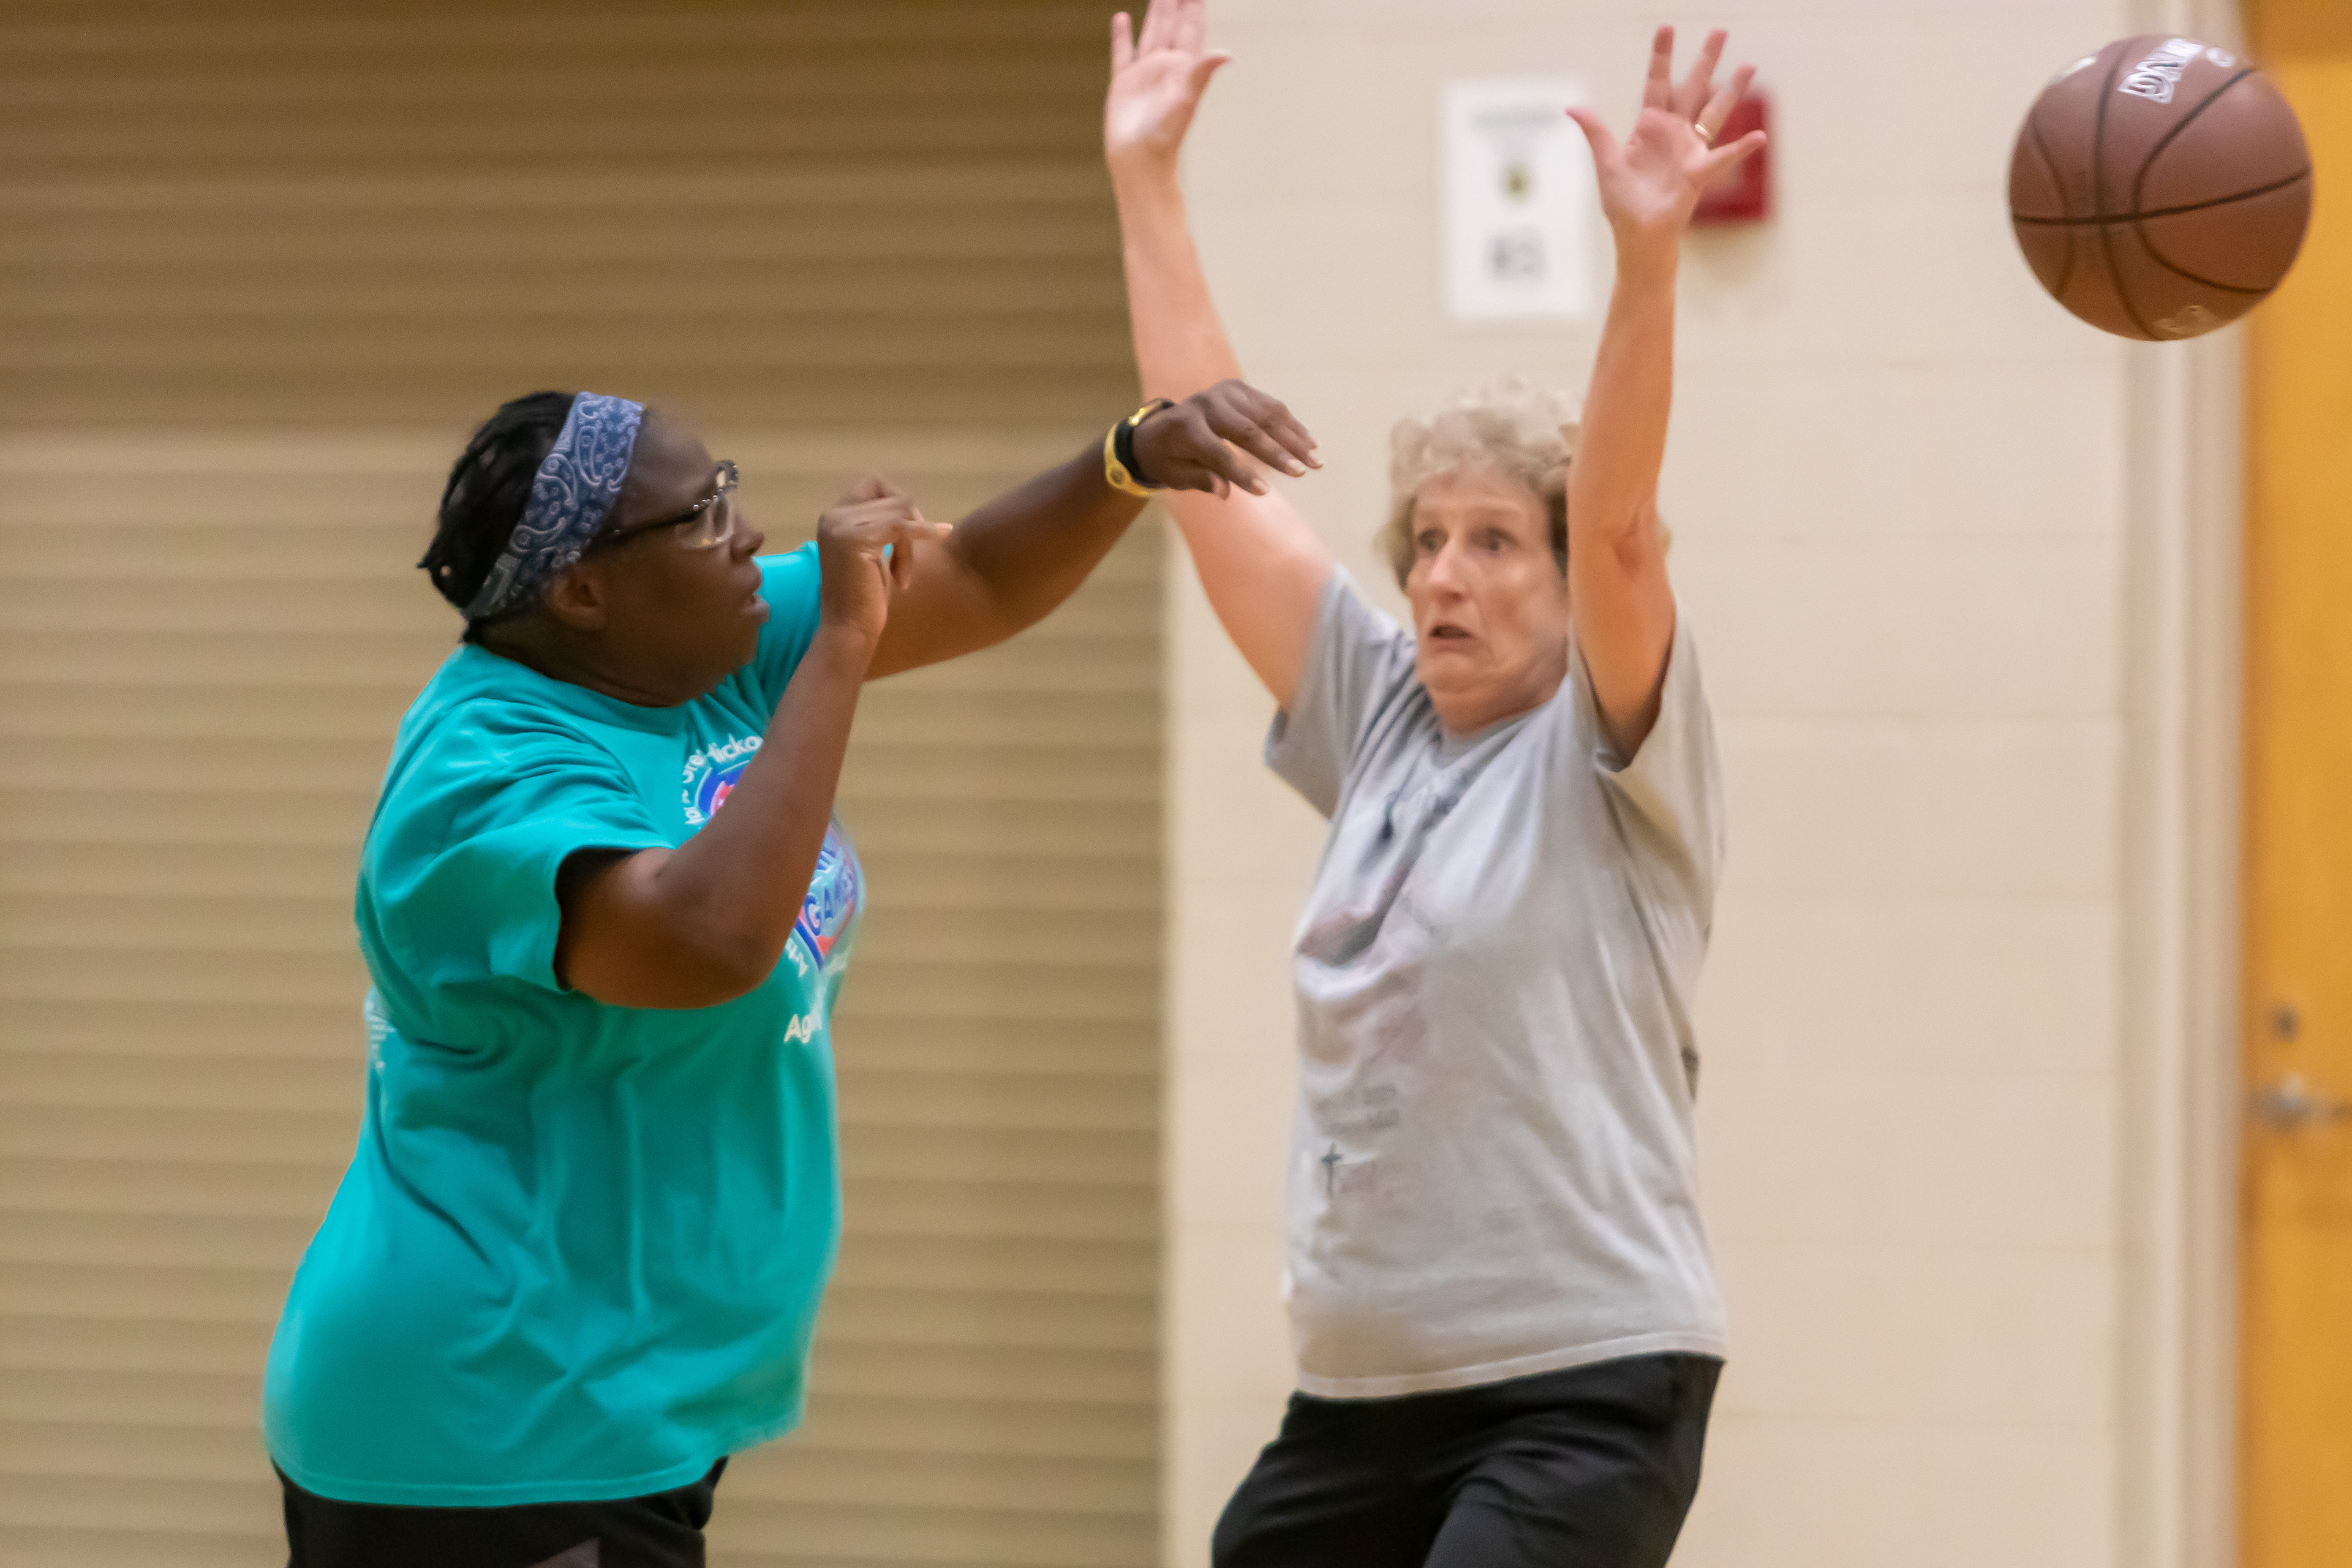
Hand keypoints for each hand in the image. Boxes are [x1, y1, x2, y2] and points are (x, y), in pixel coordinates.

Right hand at [815, 476, 950, 644]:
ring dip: (910, 543)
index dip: (897, 500)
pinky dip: (925, 533)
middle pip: (891, 496)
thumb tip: (911, 504)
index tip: (908, 530)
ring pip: (900, 511)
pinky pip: (903, 526)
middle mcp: (832, 516)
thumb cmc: (864, 598)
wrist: (849, 629)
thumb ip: (883, 526)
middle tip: (906, 558)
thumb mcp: (873, 553)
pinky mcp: (857, 539)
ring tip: (902, 573)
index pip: (873, 484)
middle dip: (909, 523)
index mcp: (833, 517)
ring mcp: (841, 526)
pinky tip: (943, 535)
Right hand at [1106, 0, 1229, 181]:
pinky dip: (1122, 34)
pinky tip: (1122, 18)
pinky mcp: (1123, 84)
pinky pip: (1123, 52)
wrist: (1139, 162)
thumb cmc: (1164, 137)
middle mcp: (1166, 67)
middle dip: (1177, 3)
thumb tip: (1227, 53)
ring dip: (1156, 12)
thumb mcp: (1185, 101)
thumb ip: (1202, 74)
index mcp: (1183, 68)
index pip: (1191, 28)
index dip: (1194, 7)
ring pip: (1152, 33)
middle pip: (1173, 25)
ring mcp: (1144, 74)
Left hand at [1131, 379, 1320, 496]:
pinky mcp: (1239, 389)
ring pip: (1266, 414)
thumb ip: (1200, 479)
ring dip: (1294, 438)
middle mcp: (1206, 404)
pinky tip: (1310, 443)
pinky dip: (1292, 425)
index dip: (1241, 473)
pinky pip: (1270, 406)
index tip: (1264, 492)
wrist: (1163, 426)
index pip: (1217, 453)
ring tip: (1315, 461)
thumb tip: (1224, 493)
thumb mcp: (1175, 475)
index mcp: (1185, 427)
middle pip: (1247, 430)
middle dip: (1277, 453)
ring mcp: (1225, 392)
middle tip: (1302, 472)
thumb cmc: (1170, 458)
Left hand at [1566, 27, 1766, 269]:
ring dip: (1733, 90)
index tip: (1667, 27)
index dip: (1662, 56)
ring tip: (1750, 65)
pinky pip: (1723, 157)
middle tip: (1720, 30)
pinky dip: (1741, 149)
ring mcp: (1689, 149)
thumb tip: (1572, 107)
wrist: (1637, 235)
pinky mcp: (1698, 172)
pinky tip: (1759, 137)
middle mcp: (1673, 131)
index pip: (1657, 81)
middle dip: (1706, 59)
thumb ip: (1596, 132)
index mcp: (1649, 125)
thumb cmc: (1623, 203)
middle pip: (1693, 87)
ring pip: (1714, 111)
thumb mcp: (1607, 163)